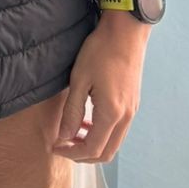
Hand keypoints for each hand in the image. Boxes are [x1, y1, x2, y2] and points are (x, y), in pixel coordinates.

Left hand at [52, 13, 149, 162]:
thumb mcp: (79, 80)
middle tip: (63, 145)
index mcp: (112, 113)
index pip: (92, 149)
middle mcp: (126, 117)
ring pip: (114, 143)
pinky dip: (102, 133)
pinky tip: (88, 120)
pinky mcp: (133, 103)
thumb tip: (64, 136)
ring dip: (93, 144)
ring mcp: (132, 111)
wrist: (126, 33)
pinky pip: (118, 130)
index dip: (71, 153)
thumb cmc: (100, 52)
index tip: (54, 147)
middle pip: (106, 153)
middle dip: (83, 155)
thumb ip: (72, 112)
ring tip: (73, 133)